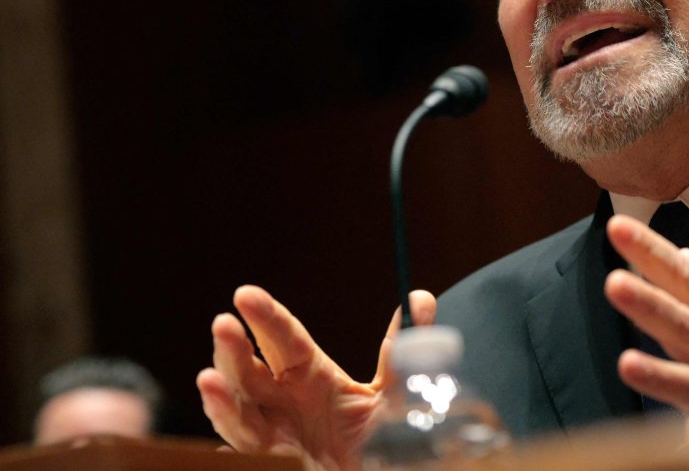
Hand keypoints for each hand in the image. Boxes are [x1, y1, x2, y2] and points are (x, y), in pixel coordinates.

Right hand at [197, 285, 436, 469]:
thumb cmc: (380, 433)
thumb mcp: (395, 389)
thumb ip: (402, 348)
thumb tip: (420, 296)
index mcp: (310, 374)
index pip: (284, 338)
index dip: (265, 316)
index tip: (246, 294)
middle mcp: (285, 400)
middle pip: (251, 371)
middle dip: (234, 349)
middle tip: (224, 324)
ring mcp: (277, 434)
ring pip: (239, 414)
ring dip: (222, 399)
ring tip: (208, 380)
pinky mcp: (278, 462)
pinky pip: (249, 453)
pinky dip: (231, 444)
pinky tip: (219, 440)